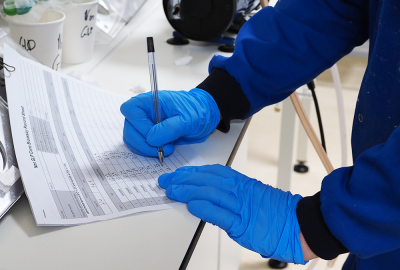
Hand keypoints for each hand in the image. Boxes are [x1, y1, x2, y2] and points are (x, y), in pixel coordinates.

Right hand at [120, 89, 219, 156]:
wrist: (204, 116)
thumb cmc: (196, 110)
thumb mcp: (187, 119)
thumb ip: (169, 128)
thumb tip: (151, 139)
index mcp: (149, 100)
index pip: (131, 111)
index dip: (139, 126)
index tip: (154, 136)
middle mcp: (143, 112)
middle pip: (129, 129)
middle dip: (143, 144)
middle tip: (161, 150)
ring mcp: (144, 124)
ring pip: (132, 140)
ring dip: (146, 150)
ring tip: (166, 148)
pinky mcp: (148, 135)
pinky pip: (140, 146)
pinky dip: (149, 152)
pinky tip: (164, 149)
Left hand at [158, 164, 305, 263]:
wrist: (298, 224)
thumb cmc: (275, 211)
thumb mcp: (252, 195)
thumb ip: (231, 192)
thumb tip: (207, 193)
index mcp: (241, 183)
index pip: (211, 173)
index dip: (191, 172)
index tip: (177, 174)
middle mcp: (240, 191)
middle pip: (207, 180)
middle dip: (184, 179)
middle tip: (167, 181)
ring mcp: (241, 207)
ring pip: (211, 194)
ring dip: (188, 191)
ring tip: (172, 190)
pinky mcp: (243, 224)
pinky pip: (221, 215)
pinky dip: (205, 208)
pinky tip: (192, 205)